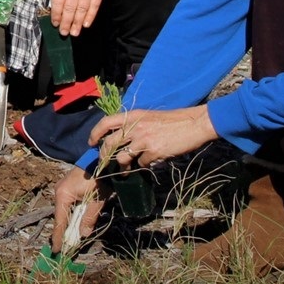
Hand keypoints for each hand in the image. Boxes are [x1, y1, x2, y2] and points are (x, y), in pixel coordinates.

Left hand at [49, 0, 107, 36]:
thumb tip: (57, 11)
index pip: (58, 2)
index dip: (56, 14)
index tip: (55, 23)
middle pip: (69, 8)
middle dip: (66, 22)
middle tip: (63, 32)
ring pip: (81, 10)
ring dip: (77, 23)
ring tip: (74, 32)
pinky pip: (94, 6)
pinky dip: (90, 16)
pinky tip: (86, 24)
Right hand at [51, 165, 104, 254]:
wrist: (103, 160)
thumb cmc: (100, 179)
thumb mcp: (97, 200)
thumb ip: (89, 218)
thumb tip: (82, 235)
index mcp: (63, 195)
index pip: (59, 221)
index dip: (58, 237)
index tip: (56, 251)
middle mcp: (59, 191)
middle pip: (60, 216)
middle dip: (63, 232)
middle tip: (65, 247)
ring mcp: (62, 188)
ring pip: (64, 211)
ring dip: (68, 223)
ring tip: (70, 238)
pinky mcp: (67, 186)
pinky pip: (67, 204)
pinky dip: (71, 214)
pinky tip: (75, 222)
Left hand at [90, 105, 216, 168]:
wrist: (193, 124)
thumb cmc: (173, 120)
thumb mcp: (149, 118)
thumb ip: (135, 127)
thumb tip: (124, 142)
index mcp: (133, 115)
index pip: (106, 122)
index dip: (95, 133)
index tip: (91, 142)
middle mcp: (135, 126)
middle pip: (109, 144)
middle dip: (104, 156)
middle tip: (104, 163)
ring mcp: (143, 139)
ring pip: (123, 158)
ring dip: (125, 166)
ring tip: (129, 168)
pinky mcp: (153, 151)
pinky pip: (142, 164)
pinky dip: (145, 165)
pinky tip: (153, 161)